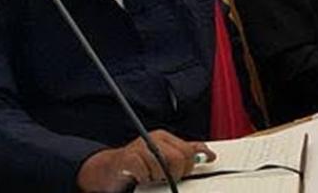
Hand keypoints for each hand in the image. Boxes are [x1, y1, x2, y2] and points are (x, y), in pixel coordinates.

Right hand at [77, 130, 215, 192]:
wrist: (108, 170)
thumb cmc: (139, 165)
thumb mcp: (165, 156)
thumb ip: (187, 153)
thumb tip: (209, 155)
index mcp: (164, 137)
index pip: (189, 150)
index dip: (189, 165)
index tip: (182, 172)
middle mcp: (153, 139)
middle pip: (179, 158)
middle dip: (175, 173)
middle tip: (164, 176)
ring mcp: (140, 147)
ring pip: (164, 166)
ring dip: (158, 177)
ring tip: (150, 176)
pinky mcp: (128, 159)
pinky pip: (146, 172)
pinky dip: (145, 179)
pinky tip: (140, 177)